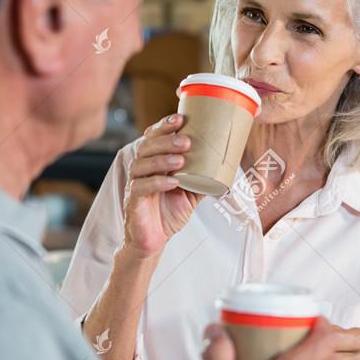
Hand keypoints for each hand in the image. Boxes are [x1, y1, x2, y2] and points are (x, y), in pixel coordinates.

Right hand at [122, 113, 203, 256]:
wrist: (154, 241)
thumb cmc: (169, 213)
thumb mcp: (192, 193)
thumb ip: (204, 178)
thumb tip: (227, 165)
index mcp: (154, 162)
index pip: (154, 137)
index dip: (164, 126)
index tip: (180, 118)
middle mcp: (142, 170)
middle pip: (146, 146)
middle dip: (166, 141)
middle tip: (186, 141)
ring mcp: (135, 185)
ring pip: (141, 164)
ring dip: (161, 159)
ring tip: (181, 160)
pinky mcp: (133, 202)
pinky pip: (140, 187)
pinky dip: (157, 182)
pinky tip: (171, 182)